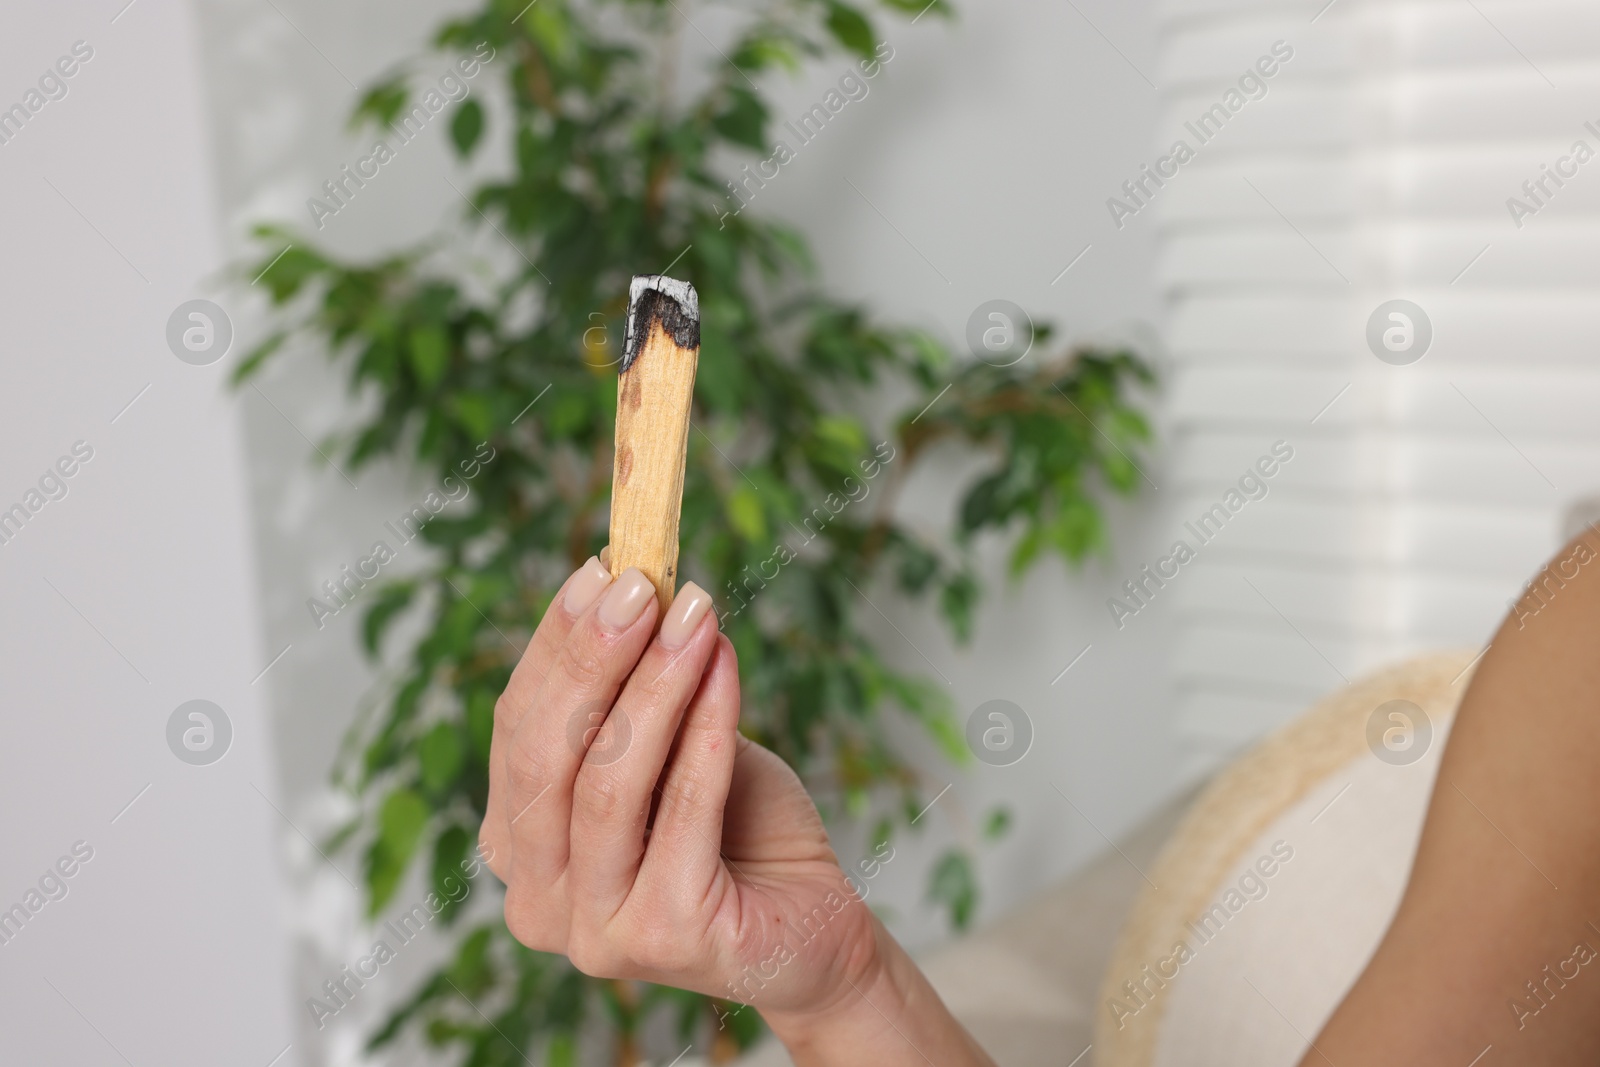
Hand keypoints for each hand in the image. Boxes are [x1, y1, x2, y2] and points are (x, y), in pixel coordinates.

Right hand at [478, 557, 880, 1017]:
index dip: (553, 648)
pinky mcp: (665, 939)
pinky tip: (725, 670)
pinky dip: (705, 729)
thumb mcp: (676, 748)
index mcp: (519, 849)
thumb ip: (638, 695)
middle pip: (545, 758)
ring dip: (655, 684)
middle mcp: (537, 901)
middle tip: (640, 585)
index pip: (517, 731)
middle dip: (592, 658)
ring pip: (607, 783)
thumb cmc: (738, 831)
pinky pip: (681, 811)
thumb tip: (628, 587)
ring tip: (697, 616)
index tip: (598, 570)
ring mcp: (594, 932)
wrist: (813, 924)